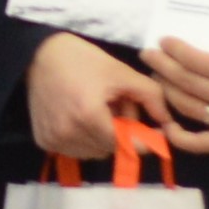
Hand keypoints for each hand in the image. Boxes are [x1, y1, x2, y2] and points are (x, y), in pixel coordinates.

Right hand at [25, 32, 167, 160]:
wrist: (41, 56)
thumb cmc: (84, 60)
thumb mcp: (122, 73)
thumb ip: (151, 97)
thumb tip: (167, 123)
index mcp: (88, 116)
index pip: (126, 144)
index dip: (144, 140)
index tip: (156, 133)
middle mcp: (68, 133)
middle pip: (112, 148)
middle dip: (122, 132)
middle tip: (120, 107)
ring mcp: (53, 140)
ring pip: (94, 152)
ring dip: (104, 138)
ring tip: (100, 112)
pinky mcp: (44, 142)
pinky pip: (76, 151)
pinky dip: (85, 139)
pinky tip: (82, 118)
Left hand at [146, 38, 208, 153]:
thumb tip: (197, 33)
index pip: (197, 62)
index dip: (175, 50)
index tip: (164, 40)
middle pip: (186, 83)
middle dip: (162, 66)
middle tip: (149, 54)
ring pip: (186, 108)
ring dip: (166, 90)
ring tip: (156, 76)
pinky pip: (197, 143)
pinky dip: (176, 135)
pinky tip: (165, 120)